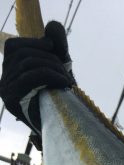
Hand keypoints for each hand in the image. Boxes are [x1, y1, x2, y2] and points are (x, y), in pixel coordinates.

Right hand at [0, 21, 74, 136]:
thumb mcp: (60, 69)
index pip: (13, 46)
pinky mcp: (11, 101)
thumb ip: (57, 47)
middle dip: (50, 58)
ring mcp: (5, 91)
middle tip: (67, 71)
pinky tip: (65, 84)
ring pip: (28, 64)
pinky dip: (51, 75)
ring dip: (53, 68)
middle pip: (22, 54)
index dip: (34, 42)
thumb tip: (53, 26)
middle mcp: (3, 81)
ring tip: (68, 80)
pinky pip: (30, 77)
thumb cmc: (62, 101)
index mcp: (10, 72)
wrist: (64, 131)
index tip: (54, 48)